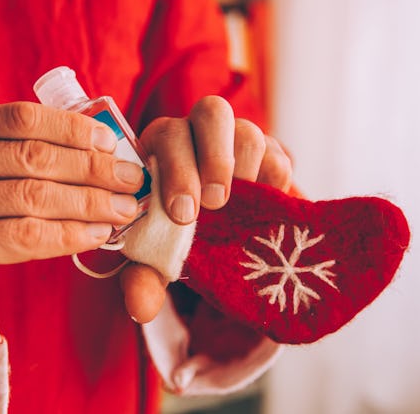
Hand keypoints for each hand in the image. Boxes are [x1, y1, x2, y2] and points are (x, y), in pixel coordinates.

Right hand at [0, 102, 144, 334]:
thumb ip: (21, 152)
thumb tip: (102, 148)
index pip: (22, 117)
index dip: (73, 129)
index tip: (112, 142)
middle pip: (34, 158)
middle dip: (93, 169)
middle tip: (133, 180)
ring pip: (35, 198)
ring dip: (90, 204)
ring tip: (124, 210)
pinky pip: (26, 237)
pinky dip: (69, 235)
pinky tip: (96, 235)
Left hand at [120, 96, 292, 322]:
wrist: (219, 242)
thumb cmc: (177, 239)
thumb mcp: (157, 262)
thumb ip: (144, 279)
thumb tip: (140, 308)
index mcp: (162, 149)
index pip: (167, 133)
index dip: (176, 167)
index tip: (182, 213)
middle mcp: (200, 134)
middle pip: (212, 112)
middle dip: (214, 158)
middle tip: (215, 204)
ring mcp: (239, 142)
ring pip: (248, 130)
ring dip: (243, 170)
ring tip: (238, 207)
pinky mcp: (272, 158)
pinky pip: (280, 156)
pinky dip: (273, 183)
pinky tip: (261, 208)